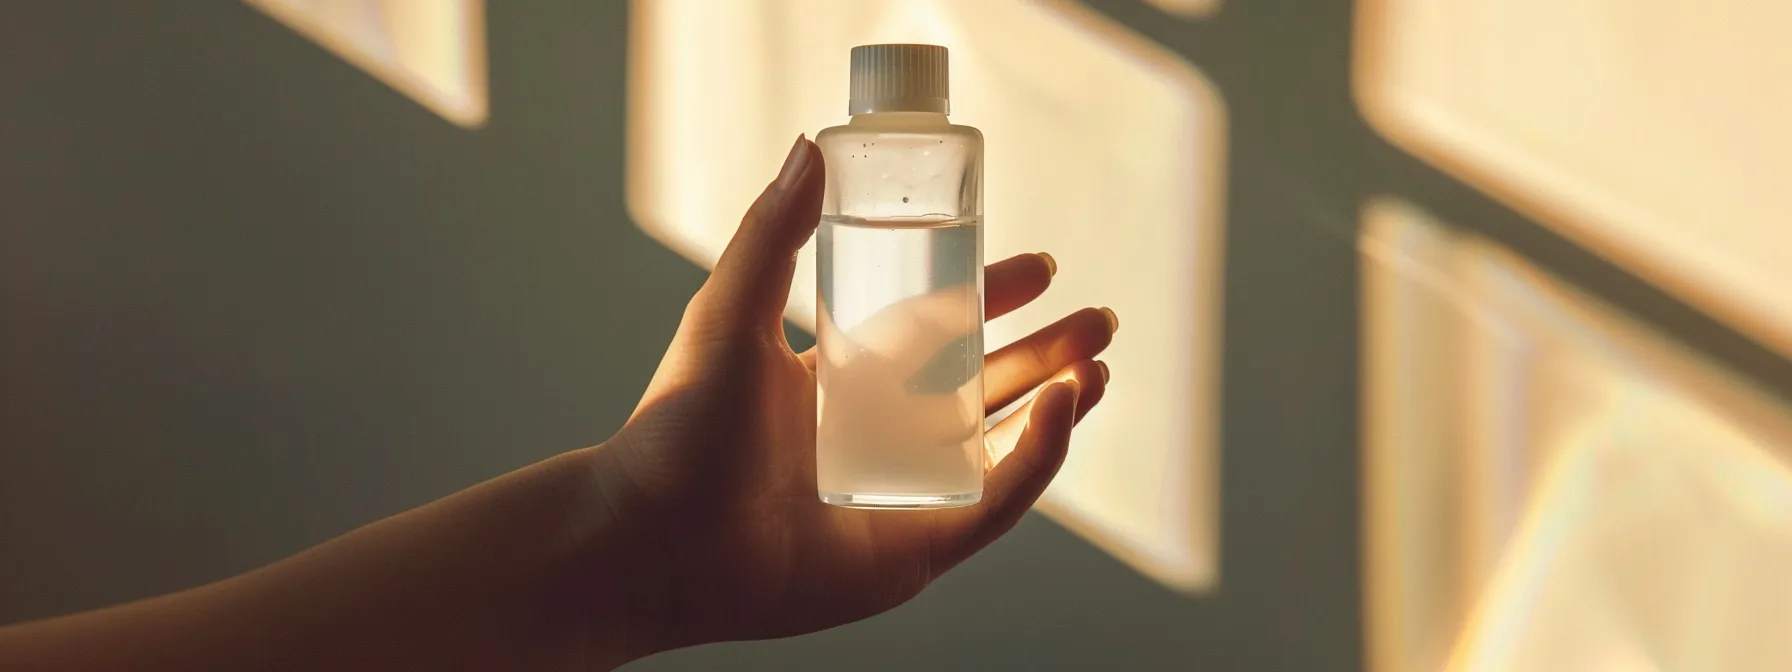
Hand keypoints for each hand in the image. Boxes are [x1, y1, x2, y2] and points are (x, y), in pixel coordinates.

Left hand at [595, 136, 1116, 652]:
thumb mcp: (730, 314)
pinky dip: (1037, 456)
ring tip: (1101, 364)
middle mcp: (877, 438)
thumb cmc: (677, 431)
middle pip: (985, 389)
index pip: (936, 334)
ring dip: (1060, 405)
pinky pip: (994, 501)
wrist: (653, 537)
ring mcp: (902, 495)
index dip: (991, 300)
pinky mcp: (916, 548)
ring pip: (1002, 447)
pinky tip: (1064, 404)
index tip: (1039, 268)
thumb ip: (773, 233)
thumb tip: (812, 145)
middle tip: (1098, 319)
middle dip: (1048, 352)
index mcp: (840, 382)